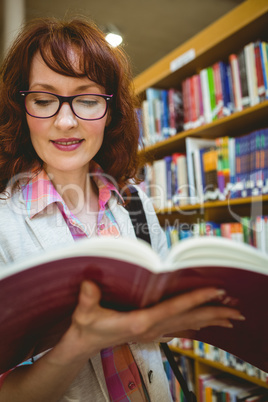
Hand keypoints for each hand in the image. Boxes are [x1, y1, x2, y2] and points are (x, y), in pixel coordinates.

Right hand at [54, 280, 244, 362]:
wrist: (84, 345)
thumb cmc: (87, 327)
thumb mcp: (84, 313)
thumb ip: (87, 299)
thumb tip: (89, 283)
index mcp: (139, 322)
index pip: (173, 309)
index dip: (195, 299)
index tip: (216, 291)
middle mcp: (152, 328)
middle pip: (189, 319)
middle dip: (214, 313)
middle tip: (237, 309)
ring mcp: (154, 332)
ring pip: (188, 325)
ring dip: (210, 320)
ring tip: (230, 317)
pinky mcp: (152, 332)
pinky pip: (181, 328)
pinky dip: (197, 324)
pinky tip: (206, 323)